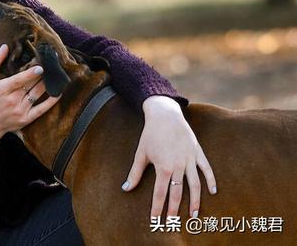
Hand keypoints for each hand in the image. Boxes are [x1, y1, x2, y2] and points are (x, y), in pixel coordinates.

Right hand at [0, 44, 61, 149]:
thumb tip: (5, 46)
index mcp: (2, 89)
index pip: (19, 80)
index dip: (31, 74)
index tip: (41, 67)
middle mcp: (12, 100)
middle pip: (31, 85)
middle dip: (41, 76)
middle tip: (50, 66)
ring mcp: (20, 110)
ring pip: (37, 94)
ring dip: (47, 84)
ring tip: (54, 75)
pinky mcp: (26, 119)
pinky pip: (42, 109)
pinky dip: (51, 101)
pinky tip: (58, 92)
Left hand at [120, 95, 216, 218]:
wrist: (165, 115)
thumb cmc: (151, 134)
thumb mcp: (141, 153)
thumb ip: (135, 173)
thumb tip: (126, 188)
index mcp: (163, 167)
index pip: (160, 193)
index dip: (157, 207)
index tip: (155, 219)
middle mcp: (178, 165)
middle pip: (178, 192)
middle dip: (175, 209)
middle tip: (173, 222)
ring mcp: (189, 159)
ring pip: (195, 185)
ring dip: (195, 200)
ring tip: (195, 215)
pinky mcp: (197, 152)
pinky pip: (206, 169)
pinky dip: (211, 180)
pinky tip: (213, 192)